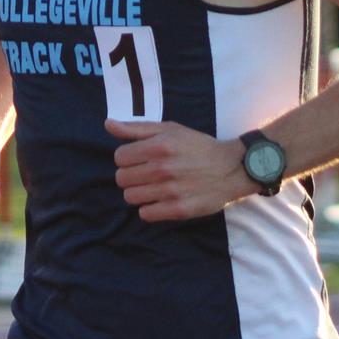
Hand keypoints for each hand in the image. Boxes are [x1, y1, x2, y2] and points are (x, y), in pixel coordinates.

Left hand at [109, 118, 247, 220]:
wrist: (231, 168)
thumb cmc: (198, 147)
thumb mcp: (170, 129)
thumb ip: (136, 128)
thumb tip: (108, 125)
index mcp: (158, 146)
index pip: (119, 157)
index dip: (127, 158)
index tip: (140, 159)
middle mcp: (162, 168)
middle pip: (121, 179)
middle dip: (131, 176)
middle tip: (147, 174)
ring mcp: (170, 191)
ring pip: (130, 197)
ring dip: (139, 193)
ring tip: (154, 187)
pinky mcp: (178, 210)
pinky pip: (145, 214)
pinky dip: (150, 209)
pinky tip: (161, 200)